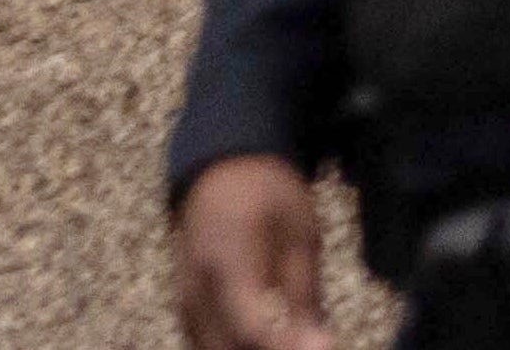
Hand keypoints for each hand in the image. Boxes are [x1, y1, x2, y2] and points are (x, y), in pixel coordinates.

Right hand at [171, 153, 332, 349]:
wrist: (220, 176)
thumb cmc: (268, 198)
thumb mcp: (299, 234)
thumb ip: (304, 295)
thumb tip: (319, 347)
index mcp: (227, 261)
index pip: (251, 327)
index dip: (287, 346)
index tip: (324, 346)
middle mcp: (195, 291)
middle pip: (230, 348)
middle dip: (273, 349)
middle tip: (313, 338)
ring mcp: (185, 306)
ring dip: (256, 348)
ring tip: (294, 332)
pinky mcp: (186, 314)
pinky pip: (210, 346)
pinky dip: (238, 346)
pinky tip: (273, 334)